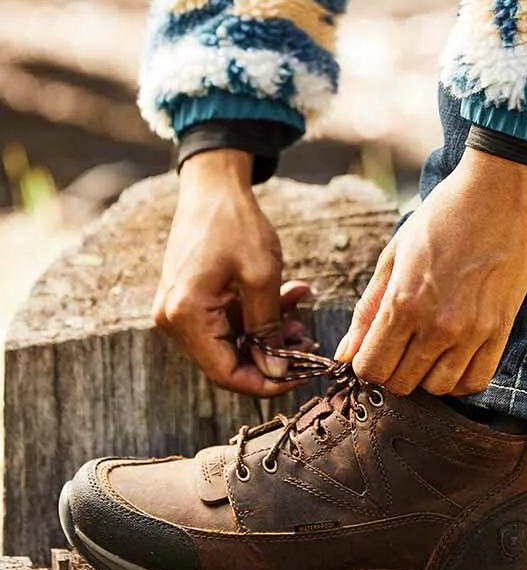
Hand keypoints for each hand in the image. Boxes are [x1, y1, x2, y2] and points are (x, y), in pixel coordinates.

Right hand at [153, 150, 313, 396]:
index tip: (302, 374)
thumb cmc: (236, 225)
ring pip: (234, 341)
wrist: (213, 186)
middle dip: (273, 355)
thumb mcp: (262, 278)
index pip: (225, 374)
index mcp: (186, 316)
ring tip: (302, 314)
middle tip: (309, 343)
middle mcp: (174, 319)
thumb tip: (276, 372)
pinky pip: (230, 321)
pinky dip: (260, 314)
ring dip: (271, 332)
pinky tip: (291, 295)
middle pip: (229, 360)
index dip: (266, 382)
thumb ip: (268, 329)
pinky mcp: (192, 299)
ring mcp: (180, 309)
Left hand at [336, 148, 526, 395]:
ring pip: (438, 388)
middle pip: (402, 383)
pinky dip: (460, 379)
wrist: (501, 195)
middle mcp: (438, 326)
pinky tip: (453, 357)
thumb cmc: (442, 217)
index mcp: (403, 303)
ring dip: (426, 376)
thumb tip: (345, 354)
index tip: (374, 349)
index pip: (372, 368)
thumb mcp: (394, 255)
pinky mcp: (500, 332)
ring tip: (427, 349)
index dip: (366, 364)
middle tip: (399, 346)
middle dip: (392, 371)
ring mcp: (473, 333)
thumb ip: (367, 310)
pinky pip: (476, 381)